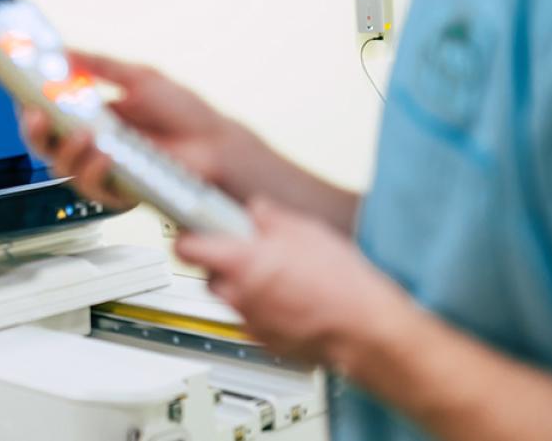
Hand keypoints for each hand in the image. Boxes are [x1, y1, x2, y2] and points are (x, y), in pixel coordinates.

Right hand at [23, 51, 237, 208]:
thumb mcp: (138, 77)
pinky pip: (90, 188)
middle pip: (44, 143)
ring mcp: (102, 169)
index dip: (29, 104)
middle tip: (37, 115)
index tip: (21, 90)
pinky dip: (93, 170)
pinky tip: (105, 155)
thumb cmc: (183, 113)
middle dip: (33, 129)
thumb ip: (100, 64)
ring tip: (83, 133)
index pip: (47, 112)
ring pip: (60, 168)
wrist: (215, 143)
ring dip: (66, 149)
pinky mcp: (117, 192)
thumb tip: (64, 51)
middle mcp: (91, 144)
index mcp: (91, 115)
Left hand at [176, 197, 414, 366]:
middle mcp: (238, 293)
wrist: (367, 329)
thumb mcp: (306, 230)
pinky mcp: (265, 340)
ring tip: (276, 276)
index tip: (194, 230)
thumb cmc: (341, 284)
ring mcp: (250, 320)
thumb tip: (257, 210)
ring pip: (230, 298)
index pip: (185, 248)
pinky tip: (289, 300)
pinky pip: (251, 318)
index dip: (187, 237)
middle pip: (207, 275)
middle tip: (247, 252)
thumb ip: (271, 218)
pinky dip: (262, 308)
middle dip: (221, 263)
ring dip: (242, 286)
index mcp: (240, 262)